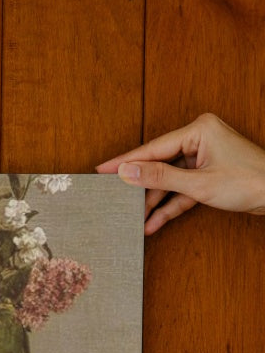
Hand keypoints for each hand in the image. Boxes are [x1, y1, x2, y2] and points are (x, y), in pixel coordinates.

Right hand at [96, 112, 264, 233]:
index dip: (126, 161)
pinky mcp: (208, 175)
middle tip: (114, 197)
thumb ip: (160, 177)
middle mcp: (200, 139)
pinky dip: (171, 205)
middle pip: (159, 164)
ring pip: (170, 180)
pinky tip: (154, 222)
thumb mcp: (199, 184)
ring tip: (134, 219)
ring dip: (154, 202)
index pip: (153, 148)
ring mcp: (204, 157)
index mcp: (198, 130)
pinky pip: (182, 190)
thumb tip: (128, 171)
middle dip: (140, 186)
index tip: (102, 169)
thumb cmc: (250, 182)